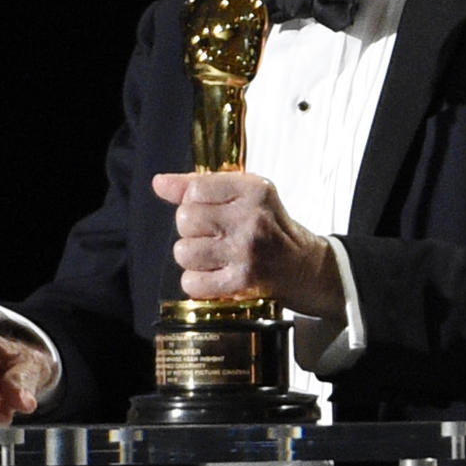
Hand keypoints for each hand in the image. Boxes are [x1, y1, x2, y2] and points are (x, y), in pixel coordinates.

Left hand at [152, 171, 344, 321]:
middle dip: (192, 229)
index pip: (195, 189)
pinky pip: (191, 282)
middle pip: (185, 219)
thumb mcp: (245, 195)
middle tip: (214, 235)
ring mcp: (246, 252)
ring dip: (193, 257)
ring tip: (213, 255)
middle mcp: (251, 218)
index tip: (209, 210)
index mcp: (255, 189)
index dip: (193, 201)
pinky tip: (215, 275)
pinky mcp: (242, 282)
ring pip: (184, 251)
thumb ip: (200, 185)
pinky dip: (197, 282)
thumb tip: (159, 183)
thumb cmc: (270, 227)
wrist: (305, 267)